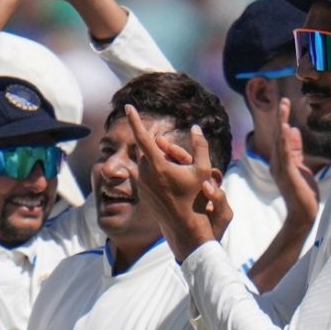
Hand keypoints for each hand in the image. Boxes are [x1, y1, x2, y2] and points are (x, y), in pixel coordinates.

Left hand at [126, 106, 218, 260]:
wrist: (182, 223)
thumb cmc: (194, 197)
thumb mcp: (203, 170)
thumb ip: (201, 146)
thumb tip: (196, 128)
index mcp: (157, 165)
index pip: (142, 136)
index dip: (135, 120)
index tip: (127, 106)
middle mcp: (144, 172)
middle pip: (150, 149)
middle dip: (162, 149)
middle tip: (178, 159)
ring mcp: (140, 181)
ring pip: (147, 161)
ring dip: (159, 161)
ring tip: (175, 175)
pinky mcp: (140, 189)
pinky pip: (145, 172)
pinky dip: (155, 171)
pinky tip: (168, 183)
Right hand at [270, 98, 318, 229]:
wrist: (302, 214)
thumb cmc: (303, 193)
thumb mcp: (301, 166)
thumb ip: (296, 150)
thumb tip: (294, 131)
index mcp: (282, 160)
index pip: (282, 136)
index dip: (283, 119)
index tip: (285, 103)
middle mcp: (277, 162)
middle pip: (278, 135)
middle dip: (280, 116)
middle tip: (283, 99)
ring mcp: (281, 167)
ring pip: (280, 140)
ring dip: (281, 122)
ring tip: (283, 106)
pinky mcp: (287, 173)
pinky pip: (285, 153)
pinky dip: (285, 140)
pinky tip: (286, 128)